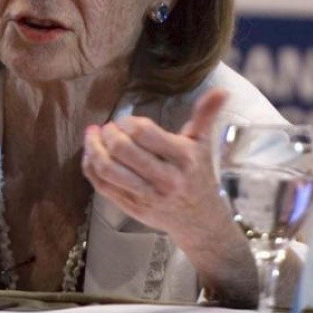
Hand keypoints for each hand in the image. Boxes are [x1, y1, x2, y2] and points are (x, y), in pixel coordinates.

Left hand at [81, 89, 229, 242]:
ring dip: (93, 149)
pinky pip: (103, 187)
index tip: (126, 121)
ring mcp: (147, 196)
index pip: (144, 133)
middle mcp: (165, 178)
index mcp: (183, 158)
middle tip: (107, 127)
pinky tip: (90, 156)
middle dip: (108, 133)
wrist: (202, 221)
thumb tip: (222, 91)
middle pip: (122, 151)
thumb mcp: (203, 144)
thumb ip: (206, 115)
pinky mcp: (132, 208)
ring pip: (108, 170)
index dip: (128, 122)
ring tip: (92, 137)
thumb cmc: (199, 175)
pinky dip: (90, 169)